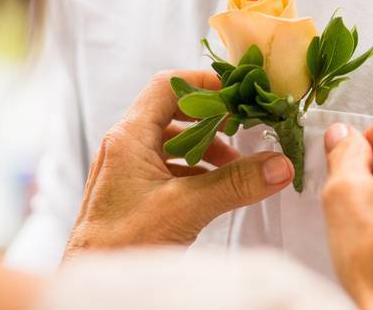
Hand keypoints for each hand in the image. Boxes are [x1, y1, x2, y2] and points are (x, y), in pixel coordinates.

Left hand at [64, 69, 293, 256]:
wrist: (95, 294)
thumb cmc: (123, 246)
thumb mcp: (186, 208)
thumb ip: (235, 183)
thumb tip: (278, 165)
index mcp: (128, 136)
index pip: (167, 86)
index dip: (203, 83)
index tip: (236, 93)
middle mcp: (123, 146)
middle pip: (172, 112)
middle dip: (210, 119)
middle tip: (241, 126)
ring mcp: (125, 170)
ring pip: (171, 142)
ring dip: (205, 147)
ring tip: (235, 163)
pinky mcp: (130, 194)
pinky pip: (166, 167)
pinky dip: (193, 170)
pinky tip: (215, 187)